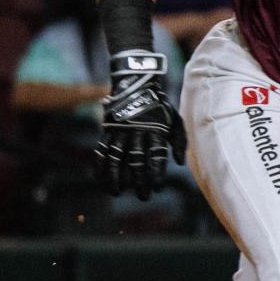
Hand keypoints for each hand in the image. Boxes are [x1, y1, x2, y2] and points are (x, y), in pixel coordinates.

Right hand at [96, 50, 186, 198]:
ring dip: (115, 178)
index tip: (156, 188)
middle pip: (136, 162)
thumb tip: (179, 163)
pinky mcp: (107, 130)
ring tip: (117, 192)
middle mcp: (136, 132)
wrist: (136, 84)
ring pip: (115, 158)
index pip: (155, 157)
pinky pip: (101, 150)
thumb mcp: (174, 119)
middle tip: (143, 196)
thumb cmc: (159, 106)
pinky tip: (101, 180)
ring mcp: (120, 131)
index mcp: (155, 130)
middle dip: (139, 182)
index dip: (156, 174)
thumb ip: (179, 141)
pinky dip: (100, 166)